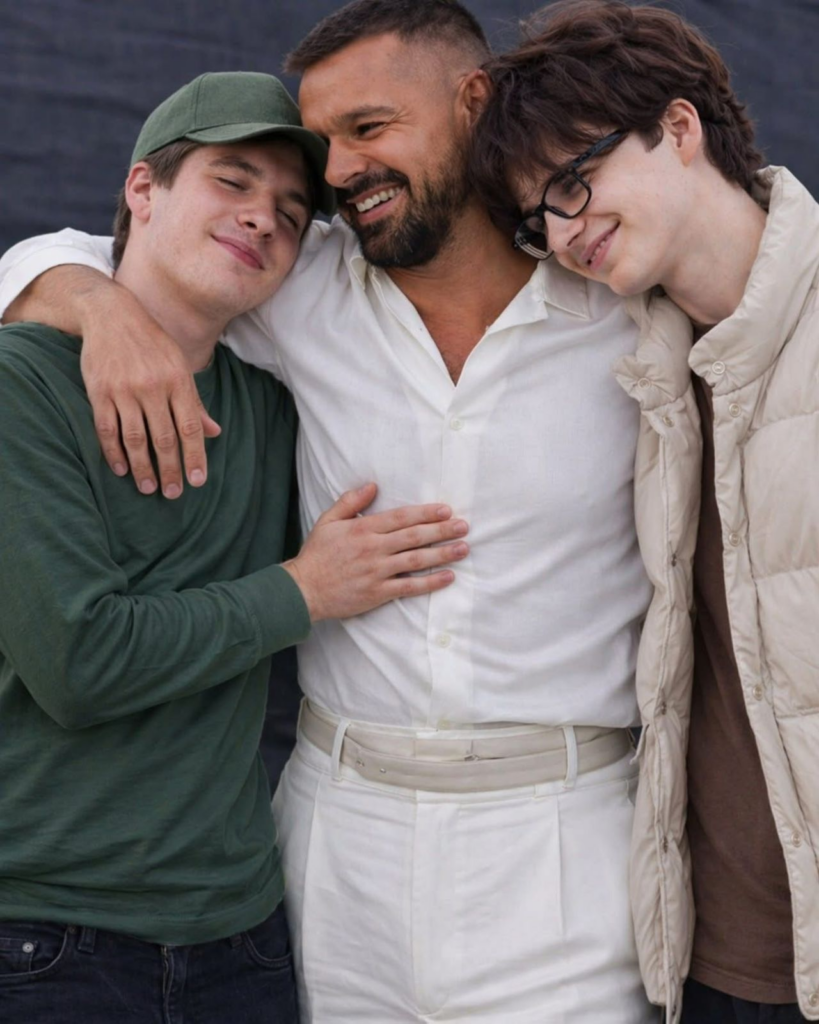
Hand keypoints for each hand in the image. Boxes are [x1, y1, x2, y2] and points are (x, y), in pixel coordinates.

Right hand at [79, 277, 220, 497]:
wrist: (111, 313)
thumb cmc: (152, 343)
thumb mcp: (180, 366)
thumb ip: (195, 402)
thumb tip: (215, 433)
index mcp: (178, 380)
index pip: (190, 428)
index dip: (195, 457)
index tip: (198, 481)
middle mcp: (153, 386)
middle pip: (164, 438)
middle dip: (170, 470)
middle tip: (173, 493)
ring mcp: (124, 390)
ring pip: (135, 438)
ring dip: (143, 467)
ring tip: (149, 488)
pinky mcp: (99, 391)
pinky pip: (107, 429)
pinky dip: (114, 452)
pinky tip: (122, 469)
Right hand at [282, 484, 468, 620]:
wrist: (303, 590)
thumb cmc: (316, 554)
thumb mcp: (328, 521)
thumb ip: (350, 502)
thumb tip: (372, 485)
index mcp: (362, 529)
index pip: (400, 517)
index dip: (425, 513)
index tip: (446, 510)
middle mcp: (373, 548)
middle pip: (414, 537)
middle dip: (441, 531)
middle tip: (464, 526)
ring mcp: (377, 571)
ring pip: (416, 561)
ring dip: (442, 554)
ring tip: (463, 549)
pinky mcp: (378, 593)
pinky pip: (409, 587)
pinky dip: (430, 583)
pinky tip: (448, 576)